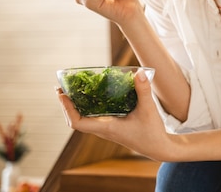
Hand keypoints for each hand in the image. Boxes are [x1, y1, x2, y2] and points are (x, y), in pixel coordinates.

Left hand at [57, 69, 173, 161]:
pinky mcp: (113, 126)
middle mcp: (103, 129)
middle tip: (62, 88)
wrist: (158, 147)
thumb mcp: (148, 109)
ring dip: (76, 105)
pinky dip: (89, 106)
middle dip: (67, 105)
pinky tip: (93, 95)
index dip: (67, 108)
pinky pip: (94, 117)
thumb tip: (138, 72)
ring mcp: (107, 128)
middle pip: (76, 120)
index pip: (77, 123)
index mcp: (107, 128)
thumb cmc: (152, 132)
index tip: (62, 94)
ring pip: (84, 118)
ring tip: (73, 89)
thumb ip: (143, 90)